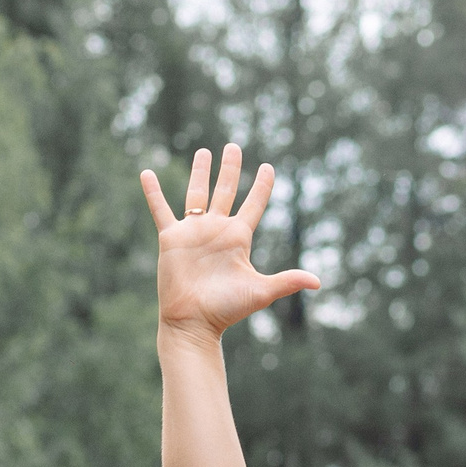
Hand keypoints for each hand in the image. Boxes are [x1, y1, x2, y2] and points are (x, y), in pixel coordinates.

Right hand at [140, 144, 319, 344]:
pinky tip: (146, 172)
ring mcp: (193, 232)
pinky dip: (153, 192)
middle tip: (234, 146)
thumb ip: (287, 281)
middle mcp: (217, 230)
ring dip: (199, 172)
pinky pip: (160, 209)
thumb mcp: (260, 291)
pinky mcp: (171, 238)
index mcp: (239, 238)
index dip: (262, 187)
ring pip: (196, 193)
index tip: (269, 167)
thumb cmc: (226, 309)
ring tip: (204, 151)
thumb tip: (319, 281)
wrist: (194, 321)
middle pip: (226, 191)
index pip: (254, 205)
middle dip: (230, 169)